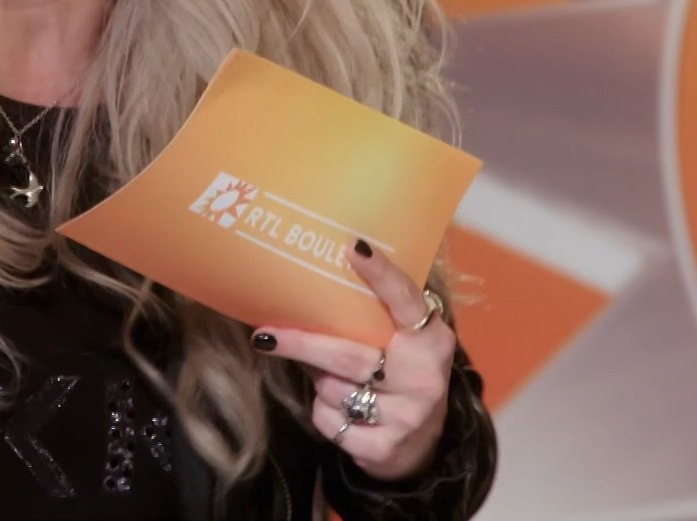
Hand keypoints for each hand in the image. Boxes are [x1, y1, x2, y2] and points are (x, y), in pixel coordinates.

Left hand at [252, 240, 455, 480]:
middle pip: (347, 355)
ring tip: (329, 376)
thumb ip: (378, 317)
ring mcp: (406, 416)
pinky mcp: (384, 447)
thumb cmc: (403, 374)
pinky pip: (329, 421)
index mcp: (431, 339)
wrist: (425, 444)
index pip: (406, 301)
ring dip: (318, 380)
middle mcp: (423, 377)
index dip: (382, 274)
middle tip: (265, 334)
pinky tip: (340, 408)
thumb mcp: (405, 343)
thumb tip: (311, 284)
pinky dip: (323, 411)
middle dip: (301, 343)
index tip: (353, 247)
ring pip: (332, 389)